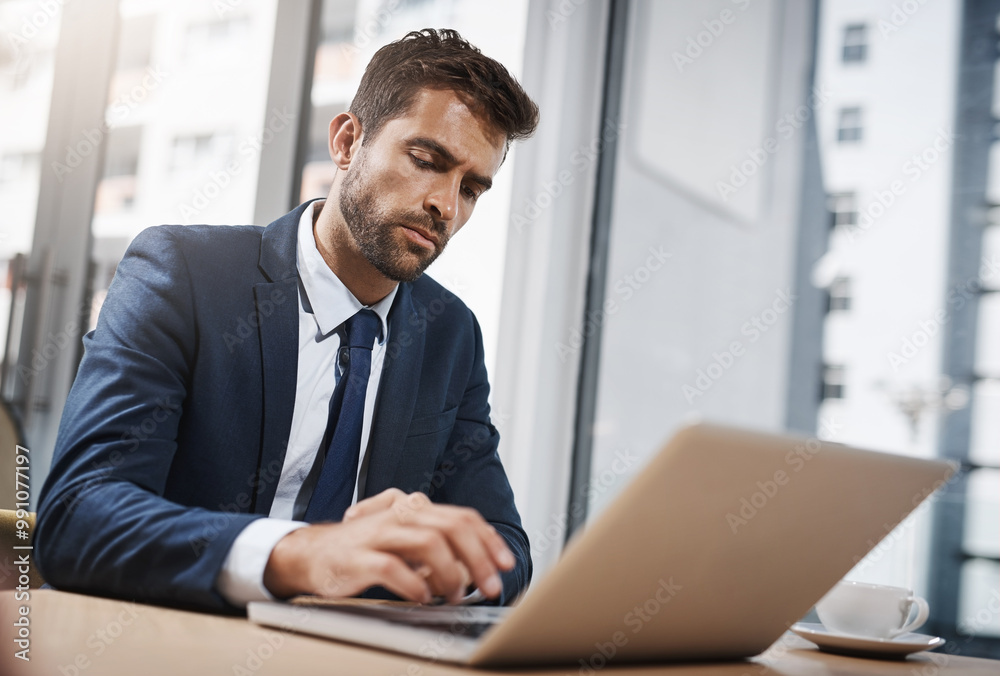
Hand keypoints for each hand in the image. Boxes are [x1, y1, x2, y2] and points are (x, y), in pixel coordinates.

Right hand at [263, 489, 515, 603]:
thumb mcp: (405, 541)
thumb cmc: (364, 550)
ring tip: (454, 596)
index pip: (462, 517)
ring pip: (428, 543)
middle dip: (479, 559)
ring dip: (450, 574)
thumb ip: (438, 547)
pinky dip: (413, 585)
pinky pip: (392, 568)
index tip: (506, 564)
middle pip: (452, 528)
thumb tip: (475, 569)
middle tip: (491, 587)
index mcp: (415, 509)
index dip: (489, 540)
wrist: (311, 554)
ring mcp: (378, 534)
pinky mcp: (357, 557)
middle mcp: (399, 515)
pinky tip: (422, 598)